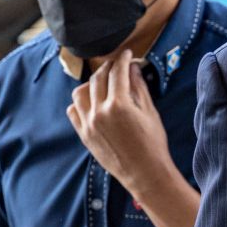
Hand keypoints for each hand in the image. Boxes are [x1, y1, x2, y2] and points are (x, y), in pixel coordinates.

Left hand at [68, 49, 175, 200]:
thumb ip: (139, 88)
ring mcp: (88, 124)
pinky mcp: (83, 135)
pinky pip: (73, 111)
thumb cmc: (153, 143)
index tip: (127, 54)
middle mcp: (99, 112)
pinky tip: (92, 101)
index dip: (123, 60)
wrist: (144, 172)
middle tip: (117, 64)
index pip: (118, 73)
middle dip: (108, 67)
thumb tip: (134, 69)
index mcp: (119, 105)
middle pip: (98, 79)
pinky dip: (80, 102)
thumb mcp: (150, 112)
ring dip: (91, 83)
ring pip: (80, 92)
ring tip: (102, 82)